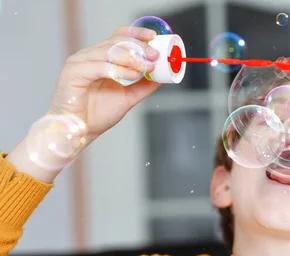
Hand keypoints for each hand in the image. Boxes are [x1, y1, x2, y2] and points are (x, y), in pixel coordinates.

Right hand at [46, 26, 161, 138]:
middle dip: (139, 48)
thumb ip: (142, 86)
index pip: (118, 36)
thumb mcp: (127, 98)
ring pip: (108, 51)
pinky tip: (131, 76)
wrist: (78, 132)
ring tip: (146, 68)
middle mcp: (88, 56)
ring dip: (131, 59)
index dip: (136, 34)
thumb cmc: (96, 115)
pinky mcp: (72, 73)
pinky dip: (117, 69)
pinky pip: (98, 66)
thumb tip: (159, 77)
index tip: (153, 37)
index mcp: (100, 58)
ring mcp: (79, 62)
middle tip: (154, 56)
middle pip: (116, 41)